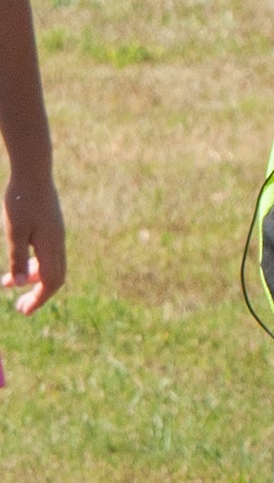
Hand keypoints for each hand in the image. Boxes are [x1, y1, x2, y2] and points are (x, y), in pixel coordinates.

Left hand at [4, 171, 64, 313]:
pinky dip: (34, 265)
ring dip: (32, 279)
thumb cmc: (21, 200)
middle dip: (37, 295)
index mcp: (51, 246)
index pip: (51, 282)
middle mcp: (58, 243)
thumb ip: (17, 258)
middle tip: (19, 308)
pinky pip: (47, 254)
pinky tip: (18, 263)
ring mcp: (56, 235)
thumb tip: (20, 284)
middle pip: (55, 278)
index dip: (38, 299)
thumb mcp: (14, 231)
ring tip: (6, 285)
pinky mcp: (52, 227)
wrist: (33, 171)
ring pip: (50, 266)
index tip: (23, 311)